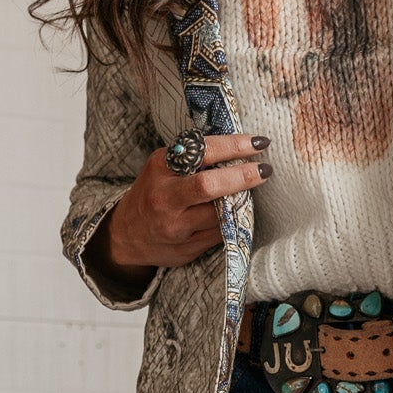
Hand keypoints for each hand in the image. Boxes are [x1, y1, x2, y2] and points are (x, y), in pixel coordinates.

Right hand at [87, 132, 272, 294]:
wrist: (127, 235)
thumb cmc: (153, 193)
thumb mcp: (163, 168)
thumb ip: (193, 160)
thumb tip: (240, 149)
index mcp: (161, 167)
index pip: (202, 152)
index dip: (234, 146)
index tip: (258, 142)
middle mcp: (165, 197)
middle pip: (209, 186)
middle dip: (242, 176)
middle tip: (265, 170)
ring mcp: (175, 227)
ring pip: (219, 215)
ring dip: (241, 203)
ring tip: (251, 192)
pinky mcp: (185, 249)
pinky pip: (219, 235)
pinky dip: (232, 223)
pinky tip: (236, 215)